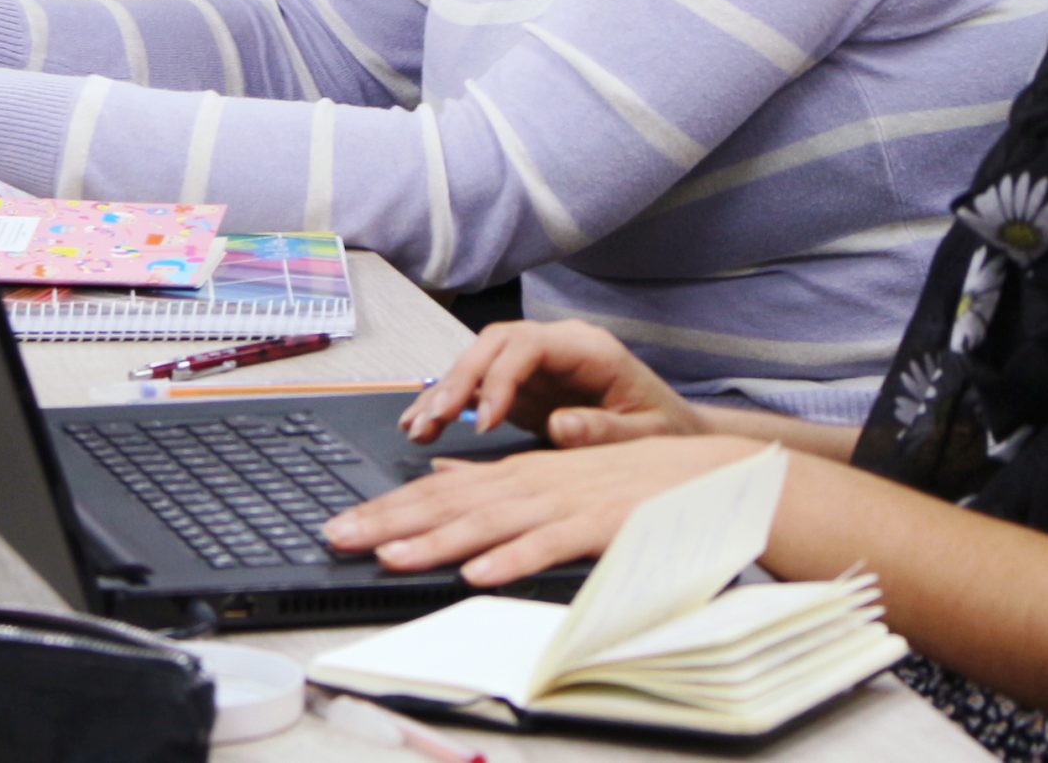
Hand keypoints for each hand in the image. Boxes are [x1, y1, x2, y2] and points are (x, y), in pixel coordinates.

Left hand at [322, 436, 762, 585]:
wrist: (707, 474)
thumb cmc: (630, 482)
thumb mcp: (556, 472)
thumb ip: (498, 478)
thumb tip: (440, 476)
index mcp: (521, 474)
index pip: (442, 492)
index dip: (390, 508)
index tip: (341, 525)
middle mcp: (535, 483)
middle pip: (453, 503)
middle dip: (392, 520)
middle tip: (340, 537)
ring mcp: (568, 502)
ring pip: (492, 522)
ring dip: (440, 541)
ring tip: (393, 558)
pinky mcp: (601, 524)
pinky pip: (552, 545)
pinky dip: (516, 559)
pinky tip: (482, 575)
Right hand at [400, 319, 705, 447]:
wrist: (670, 429)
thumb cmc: (662, 429)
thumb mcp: (646, 435)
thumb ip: (606, 430)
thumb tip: (560, 424)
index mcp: (589, 349)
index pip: (528, 345)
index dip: (499, 379)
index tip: (481, 422)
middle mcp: (557, 346)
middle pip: (495, 344)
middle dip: (459, 379)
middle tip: (432, 419)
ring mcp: (538, 364)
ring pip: (479, 362)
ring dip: (445, 392)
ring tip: (416, 428)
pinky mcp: (523, 386)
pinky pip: (479, 387)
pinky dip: (450, 405)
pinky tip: (422, 425)